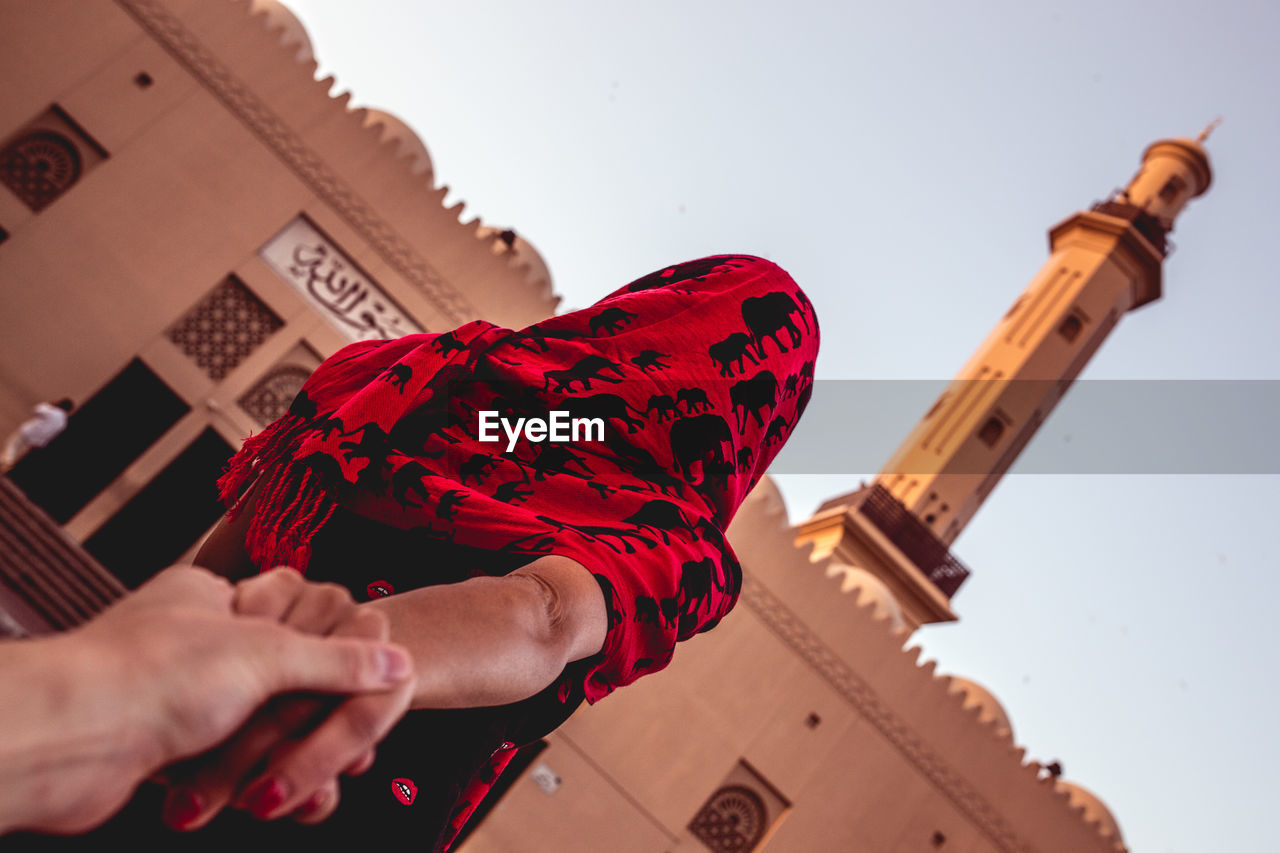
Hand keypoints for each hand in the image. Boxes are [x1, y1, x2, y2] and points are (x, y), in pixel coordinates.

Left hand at [162, 568, 414, 828]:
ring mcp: (176, 692)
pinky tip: (277, 801)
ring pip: (257, 726)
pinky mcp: (164, 744)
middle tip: (352, 751)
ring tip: (314, 788)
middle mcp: (193, 638)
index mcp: (213, 596)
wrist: (64, 742)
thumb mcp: (268, 655)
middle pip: (281, 679)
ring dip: (288, 760)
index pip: (296, 615)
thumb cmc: (153, 677)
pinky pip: (229, 761)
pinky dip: (256, 782)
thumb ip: (340, 660)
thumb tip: (398, 661)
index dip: (334, 659)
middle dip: (314, 723)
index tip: (363, 689)